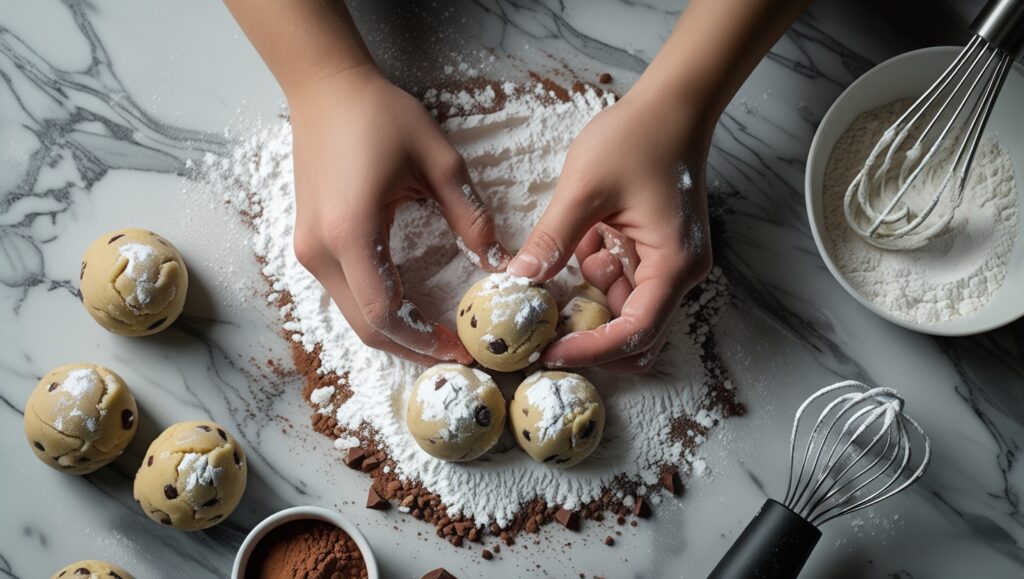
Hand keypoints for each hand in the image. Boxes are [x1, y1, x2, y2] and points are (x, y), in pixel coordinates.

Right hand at [289, 65, 510, 364]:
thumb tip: (497, 260)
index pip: (385, 312)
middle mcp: (321, 249)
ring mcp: (308, 248)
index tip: (461, 346)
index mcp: (352, 231)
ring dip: (394, 331)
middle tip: (455, 350)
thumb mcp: (439, 161)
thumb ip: (470, 216)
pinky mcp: (309, 243)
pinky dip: (376, 310)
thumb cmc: (380, 115)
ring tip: (438, 334)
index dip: (424, 339)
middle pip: (365, 325)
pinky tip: (408, 308)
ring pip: (352, 314)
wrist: (326, 88)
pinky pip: (344, 293)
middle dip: (412, 346)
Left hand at [508, 87, 712, 371]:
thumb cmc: (637, 137)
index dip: (591, 350)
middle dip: (592, 338)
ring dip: (592, 297)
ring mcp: (671, 264)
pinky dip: (597, 273)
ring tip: (568, 259)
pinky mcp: (658, 253)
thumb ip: (552, 240)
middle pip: (638, 335)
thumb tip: (518, 281)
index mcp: (673, 264)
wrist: (671, 105)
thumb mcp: (584, 189)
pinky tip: (586, 239)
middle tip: (544, 334)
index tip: (548, 352)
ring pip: (627, 310)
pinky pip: (624, 282)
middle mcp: (680, 273)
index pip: (634, 332)